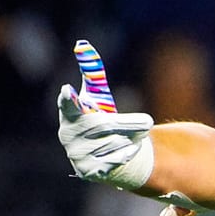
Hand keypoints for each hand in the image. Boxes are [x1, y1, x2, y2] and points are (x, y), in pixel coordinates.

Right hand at [57, 40, 154, 188]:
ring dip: (129, 140)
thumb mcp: (96, 96)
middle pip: (105, 127)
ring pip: (114, 144)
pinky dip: (128, 154)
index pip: (68, 106)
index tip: (67, 89)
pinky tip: (130, 151)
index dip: (68, 99)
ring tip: (131, 139)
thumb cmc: (97, 119)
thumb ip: (92, 72)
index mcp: (70, 116)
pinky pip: (117, 161)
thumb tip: (82, 44)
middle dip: (127, 125)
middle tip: (147, 122)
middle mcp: (69, 137)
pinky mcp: (89, 172)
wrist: (104, 154)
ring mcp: (77, 155)